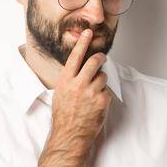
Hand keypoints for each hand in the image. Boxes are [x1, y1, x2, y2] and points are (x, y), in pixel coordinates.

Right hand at [49, 29, 110, 143]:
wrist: (70, 134)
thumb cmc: (63, 117)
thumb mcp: (60, 94)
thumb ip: (69, 81)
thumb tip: (79, 71)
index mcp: (65, 81)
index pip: (75, 57)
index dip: (82, 43)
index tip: (88, 32)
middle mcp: (78, 84)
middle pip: (94, 61)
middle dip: (100, 58)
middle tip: (102, 58)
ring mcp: (91, 92)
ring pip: (102, 76)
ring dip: (101, 81)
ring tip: (93, 92)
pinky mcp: (102, 100)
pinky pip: (107, 91)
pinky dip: (103, 95)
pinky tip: (96, 104)